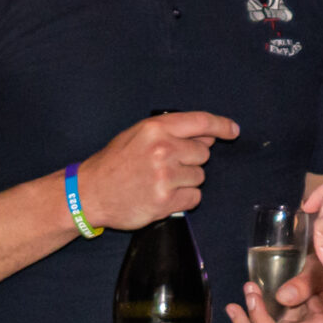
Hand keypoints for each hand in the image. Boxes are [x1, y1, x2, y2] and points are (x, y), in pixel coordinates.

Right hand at [71, 112, 239, 231]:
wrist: (89, 193)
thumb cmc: (113, 163)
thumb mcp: (137, 136)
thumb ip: (171, 133)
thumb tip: (208, 136)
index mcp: (155, 129)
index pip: (200, 122)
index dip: (221, 125)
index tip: (232, 130)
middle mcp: (163, 150)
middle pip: (203, 153)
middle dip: (190, 160)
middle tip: (166, 166)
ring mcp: (165, 176)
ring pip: (199, 177)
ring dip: (185, 181)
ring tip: (159, 182)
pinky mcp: (166, 200)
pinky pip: (194, 198)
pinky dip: (183, 199)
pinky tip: (162, 196)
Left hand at [226, 265, 322, 322]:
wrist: (322, 268)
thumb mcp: (320, 273)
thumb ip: (305, 285)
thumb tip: (282, 297)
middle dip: (259, 321)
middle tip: (252, 294)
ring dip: (247, 319)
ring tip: (246, 292)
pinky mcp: (276, 321)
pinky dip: (244, 319)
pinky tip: (233, 307)